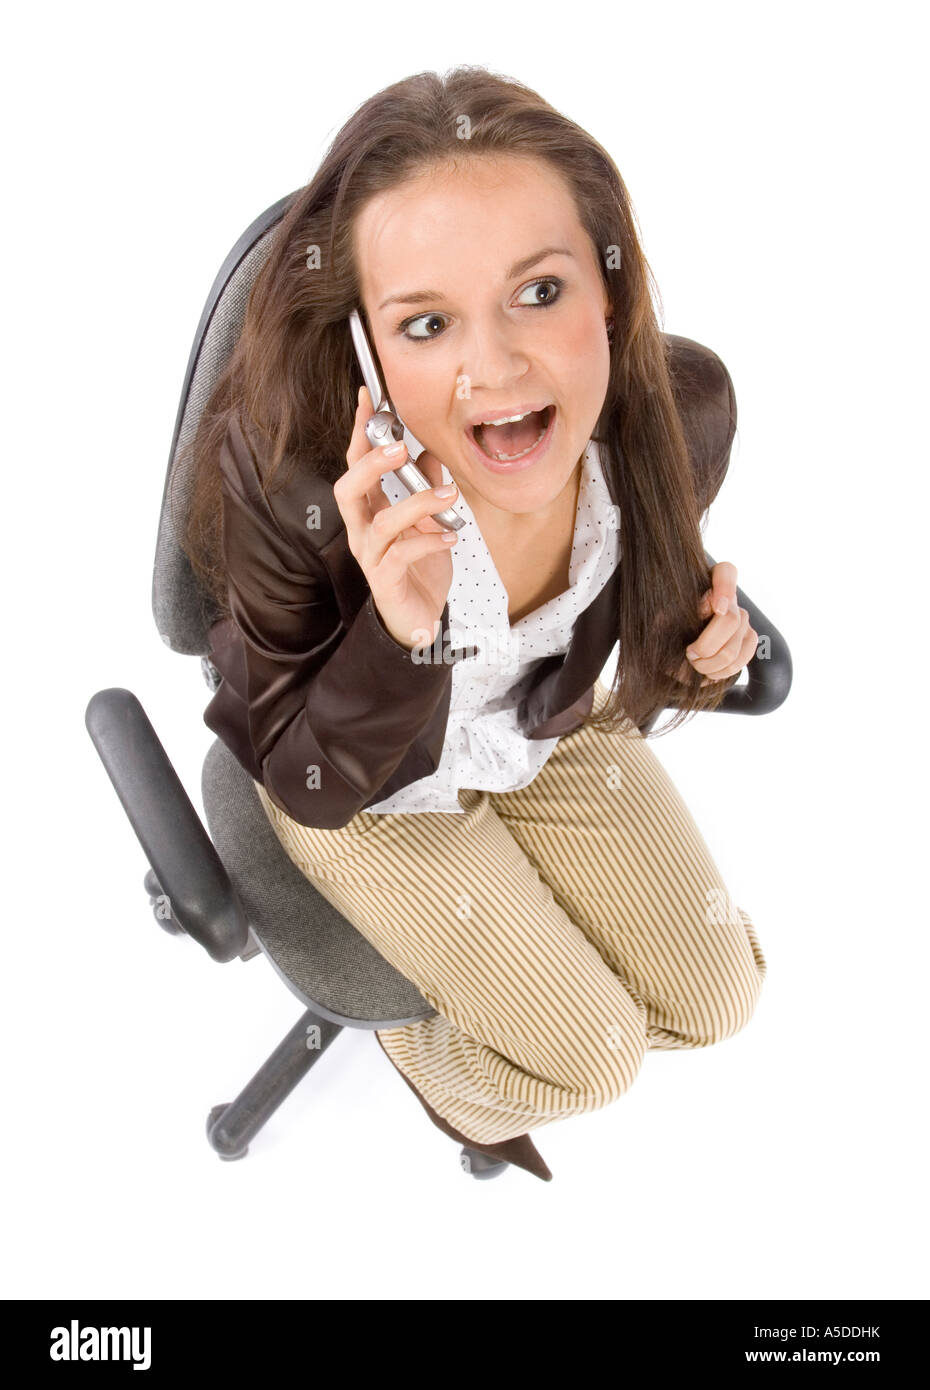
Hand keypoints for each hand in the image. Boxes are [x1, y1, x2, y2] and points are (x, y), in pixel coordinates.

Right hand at [334, 385, 459, 650]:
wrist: (419, 619)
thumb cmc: (419, 569)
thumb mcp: (429, 522)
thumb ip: (426, 488)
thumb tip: (432, 453)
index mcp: (369, 511)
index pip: (356, 464)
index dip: (359, 432)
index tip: (368, 398)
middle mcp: (361, 530)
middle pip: (347, 490)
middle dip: (370, 466)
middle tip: (399, 449)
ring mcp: (370, 556)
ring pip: (380, 523)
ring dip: (415, 504)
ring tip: (448, 495)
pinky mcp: (385, 580)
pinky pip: (401, 555)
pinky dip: (427, 541)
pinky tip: (451, 535)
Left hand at [673, 561, 757, 685]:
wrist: (670, 645)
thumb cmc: (663, 626)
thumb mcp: (658, 619)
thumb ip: (670, 615)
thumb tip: (700, 615)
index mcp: (709, 581)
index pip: (726, 572)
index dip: (725, 588)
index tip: (716, 608)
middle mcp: (731, 598)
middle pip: (731, 620)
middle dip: (707, 646)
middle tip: (689, 654)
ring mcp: (743, 618)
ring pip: (734, 647)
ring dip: (711, 665)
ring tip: (695, 666)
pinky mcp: (749, 638)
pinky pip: (743, 658)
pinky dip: (724, 672)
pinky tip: (709, 672)